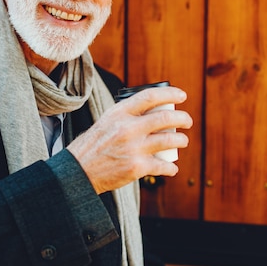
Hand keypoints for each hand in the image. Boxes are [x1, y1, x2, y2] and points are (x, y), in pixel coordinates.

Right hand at [66, 86, 192, 193]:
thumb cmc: (93, 146)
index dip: (170, 94)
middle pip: (166, 118)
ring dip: (182, 141)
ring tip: (182, 141)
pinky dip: (171, 167)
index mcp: (119, 113)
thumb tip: (152, 109)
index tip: (182, 96)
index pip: (150, 97)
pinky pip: (163, 165)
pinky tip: (172, 167)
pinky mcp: (137, 168)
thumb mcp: (106, 121)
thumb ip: (127, 115)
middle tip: (187, 121)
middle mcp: (128, 128)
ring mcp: (134, 148)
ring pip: (170, 140)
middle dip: (183, 118)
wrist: (79, 171)